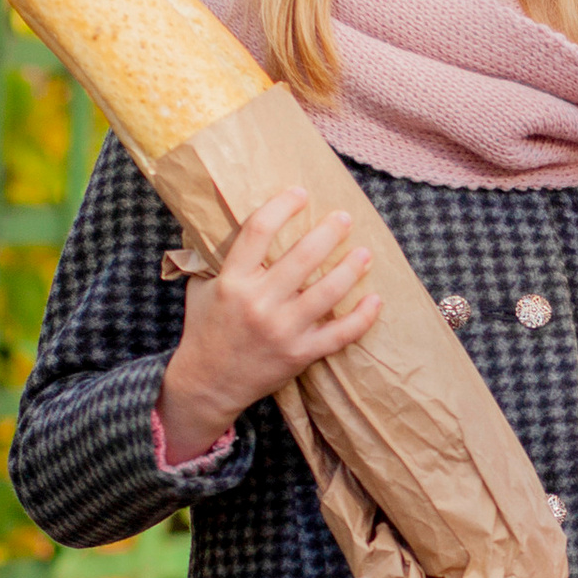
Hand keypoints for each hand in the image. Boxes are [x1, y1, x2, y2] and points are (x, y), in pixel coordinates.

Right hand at [156, 183, 379, 457]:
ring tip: (365, 253)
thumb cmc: (206, 328)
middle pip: (302, 257)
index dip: (282, 206)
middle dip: (329, 232)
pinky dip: (362, 318)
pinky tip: (375, 300)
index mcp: (233, 280)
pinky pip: (339, 334)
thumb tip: (214, 212)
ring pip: (327, 292)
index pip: (259, 231)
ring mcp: (281, 330)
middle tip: (344, 218)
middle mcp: (258, 303)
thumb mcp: (201, 287)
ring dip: (351, 269)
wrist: (207, 383)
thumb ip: (215, 256)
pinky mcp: (299, 354)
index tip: (299, 194)